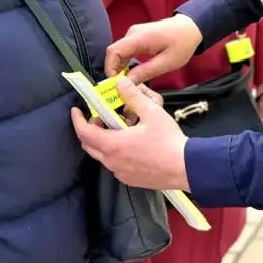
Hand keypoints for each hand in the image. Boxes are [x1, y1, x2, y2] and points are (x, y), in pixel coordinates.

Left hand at [72, 78, 189, 190]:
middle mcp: (112, 162)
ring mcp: (120, 173)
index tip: (76, 110)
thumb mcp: (152, 112)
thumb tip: (119, 82)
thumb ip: (133, 96)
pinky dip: (114, 153)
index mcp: (113, 145)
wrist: (186, 168)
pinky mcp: (130, 180)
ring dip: (103, 141)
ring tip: (119, 129)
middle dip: (90, 129)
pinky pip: (114, 165)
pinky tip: (130, 145)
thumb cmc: (168, 140)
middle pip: (89, 145)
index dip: (77, 120)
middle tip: (101, 117)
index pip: (84, 133)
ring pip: (102, 156)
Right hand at [105, 15, 202, 83]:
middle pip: (114, 52)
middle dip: (114, 71)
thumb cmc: (182, 44)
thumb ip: (145, 72)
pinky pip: (125, 50)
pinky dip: (125, 62)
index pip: (114, 51)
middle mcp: (133, 33)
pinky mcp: (136, 36)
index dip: (110, 69)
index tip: (115, 84)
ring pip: (118, 52)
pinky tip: (132, 73)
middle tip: (121, 88)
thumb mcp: (167, 62)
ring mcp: (134, 33)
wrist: (191, 28)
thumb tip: (126, 83)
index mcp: (140, 38)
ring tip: (128, 83)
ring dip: (119, 67)